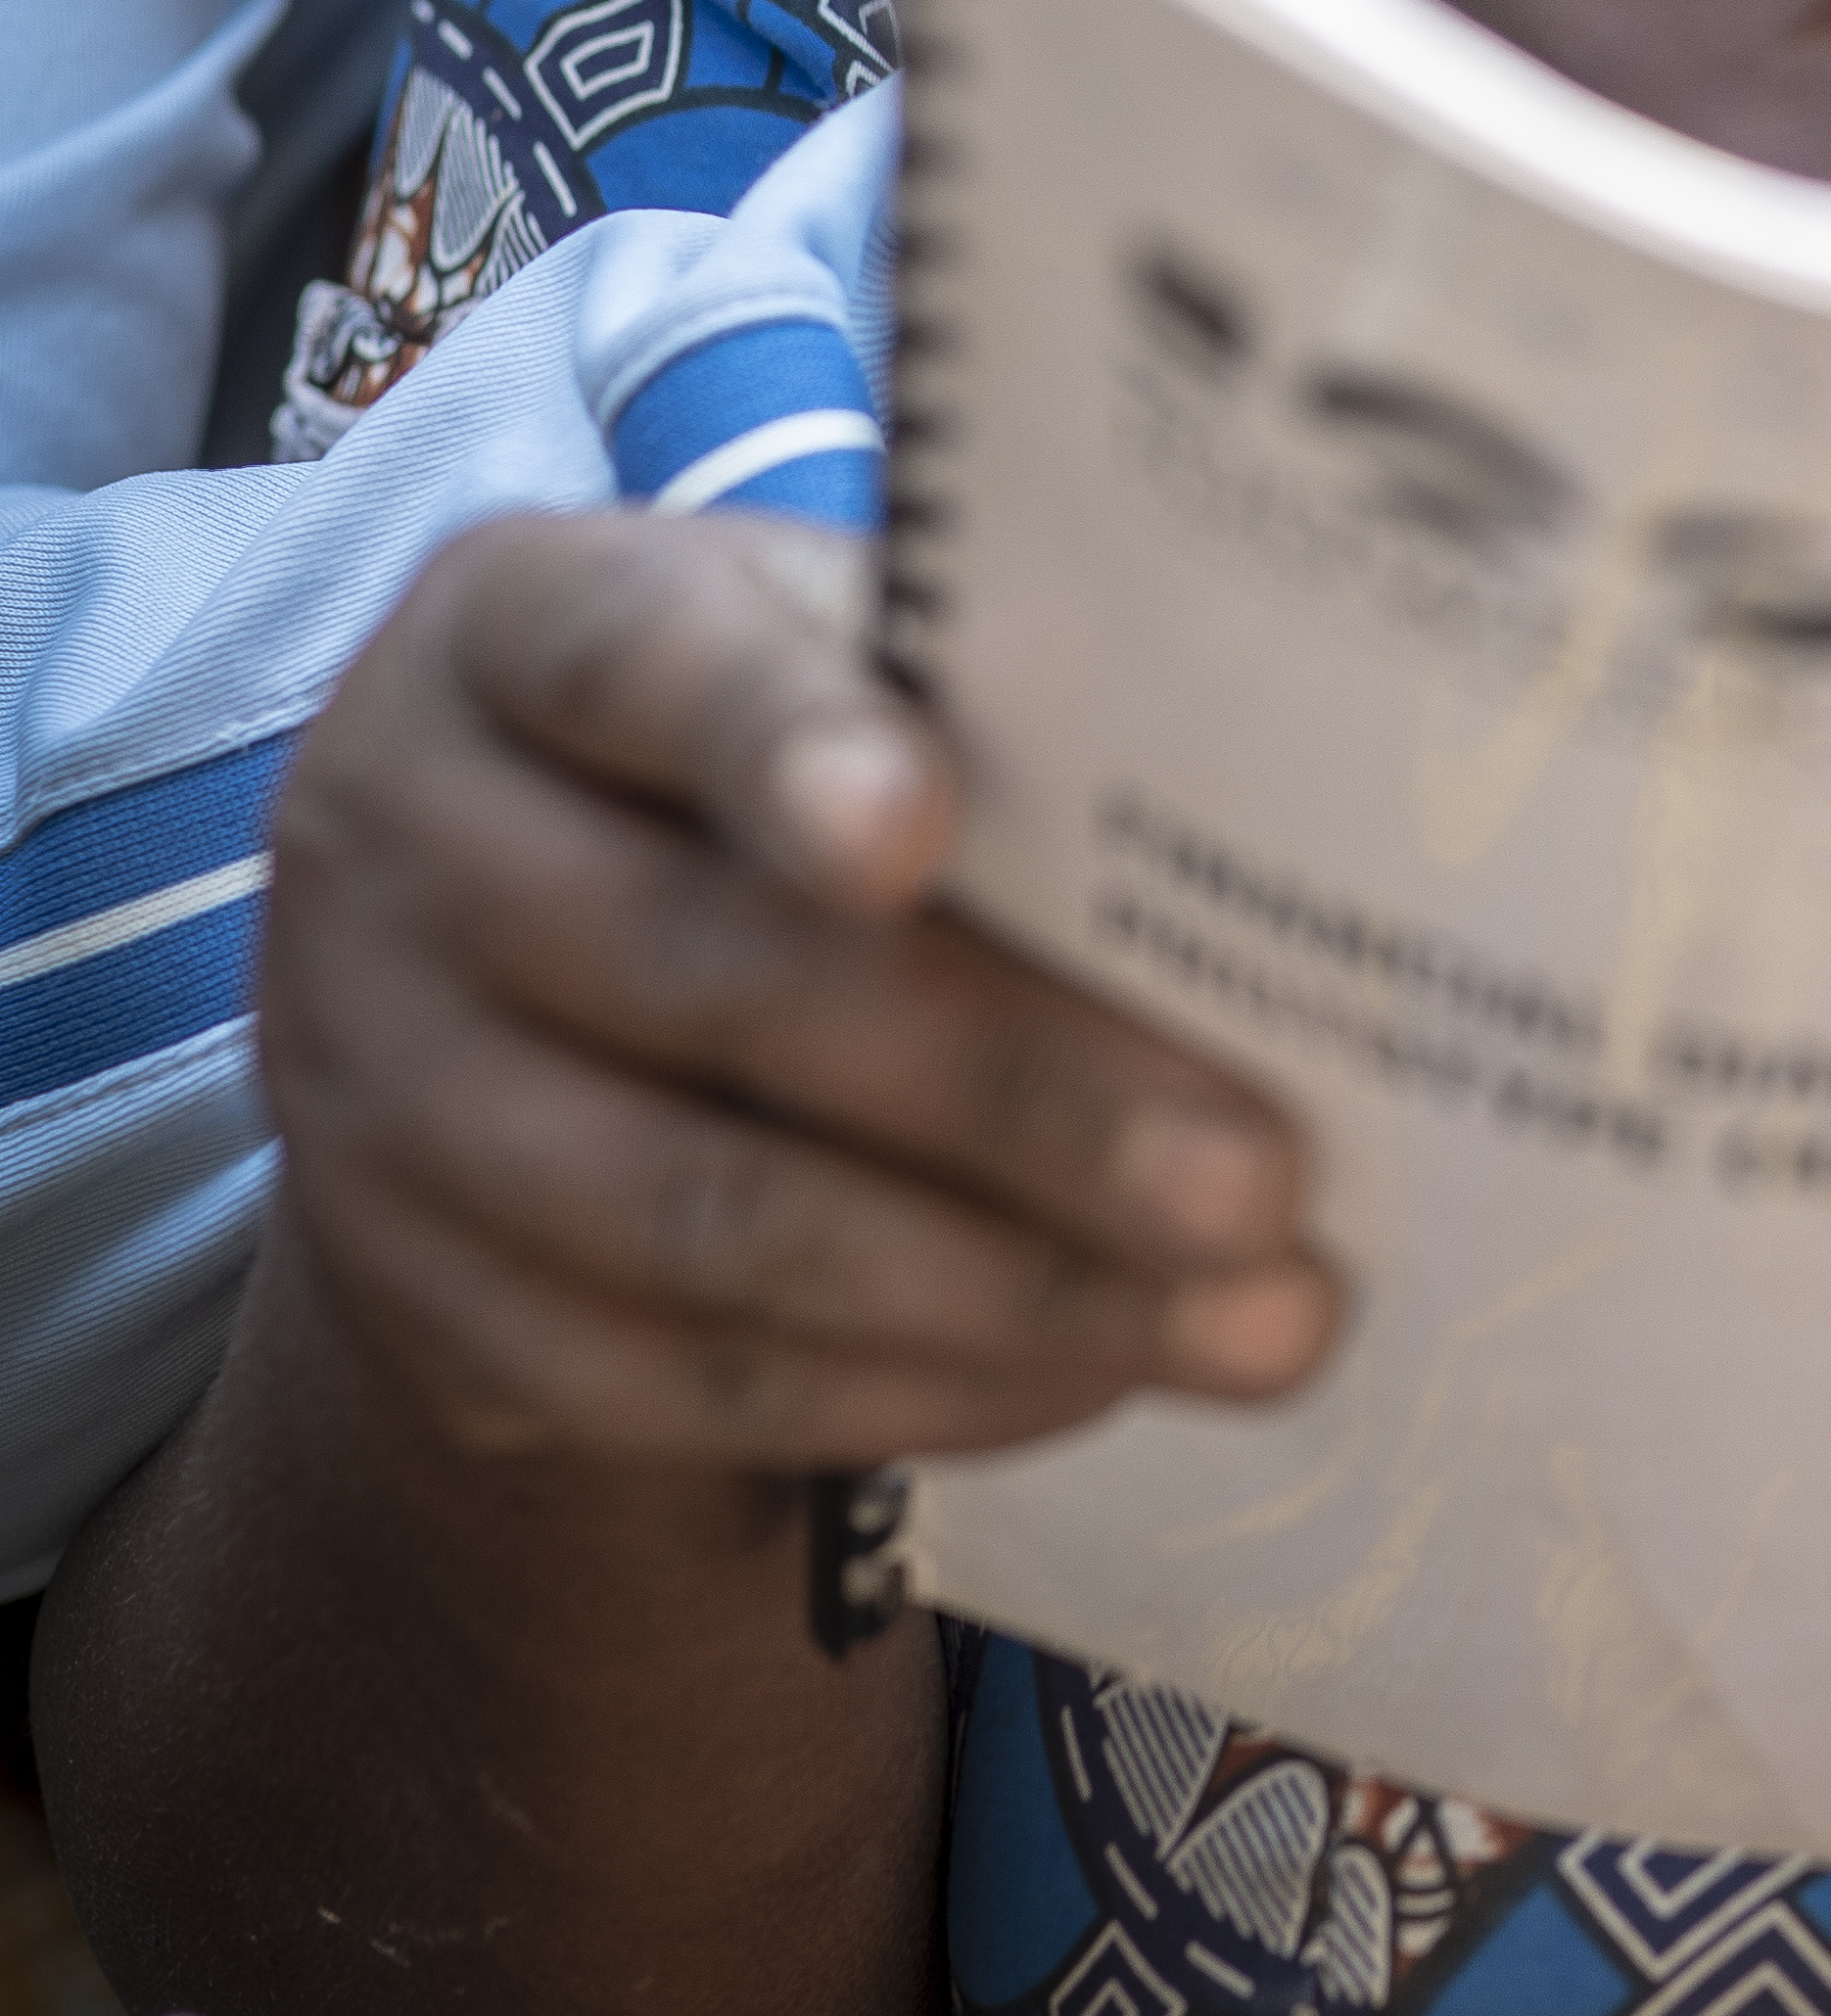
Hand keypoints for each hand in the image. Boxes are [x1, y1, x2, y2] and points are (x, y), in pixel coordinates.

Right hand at [259, 512, 1338, 1472]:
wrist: (511, 961)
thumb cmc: (761, 749)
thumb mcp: (818, 648)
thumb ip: (972, 694)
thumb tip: (1263, 810)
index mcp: (515, 625)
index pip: (640, 662)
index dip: (782, 741)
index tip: (923, 825)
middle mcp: (404, 847)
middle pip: (712, 979)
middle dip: (1017, 1094)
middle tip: (1262, 1177)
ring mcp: (383, 1095)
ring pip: (704, 1221)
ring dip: (1009, 1290)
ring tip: (1250, 1319)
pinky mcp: (426, 1308)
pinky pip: (681, 1383)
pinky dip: (918, 1390)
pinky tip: (1099, 1371)